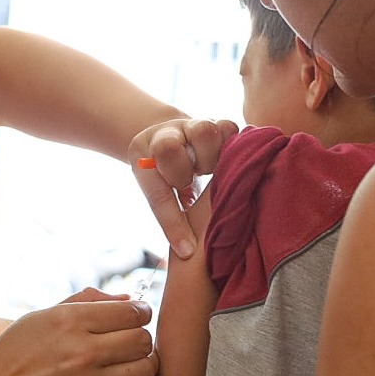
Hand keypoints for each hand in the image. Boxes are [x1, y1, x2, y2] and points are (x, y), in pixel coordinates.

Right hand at [0, 297, 156, 375]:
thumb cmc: (18, 348)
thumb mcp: (45, 314)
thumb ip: (88, 301)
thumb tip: (128, 300)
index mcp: (71, 321)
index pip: (132, 312)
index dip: (142, 311)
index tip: (137, 315)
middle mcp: (83, 351)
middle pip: (142, 339)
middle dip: (143, 336)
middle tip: (132, 339)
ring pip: (146, 369)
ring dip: (146, 363)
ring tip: (134, 361)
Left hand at [131, 118, 238, 258]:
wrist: (172, 139)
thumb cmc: (164, 176)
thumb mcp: (158, 191)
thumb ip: (171, 213)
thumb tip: (189, 252)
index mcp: (141, 152)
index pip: (156, 193)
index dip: (173, 224)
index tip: (187, 250)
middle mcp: (165, 133)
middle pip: (168, 149)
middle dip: (182, 173)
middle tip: (188, 183)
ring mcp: (191, 125)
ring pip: (204, 132)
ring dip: (210, 159)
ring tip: (211, 172)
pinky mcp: (218, 123)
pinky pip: (230, 129)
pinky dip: (233, 146)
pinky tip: (231, 161)